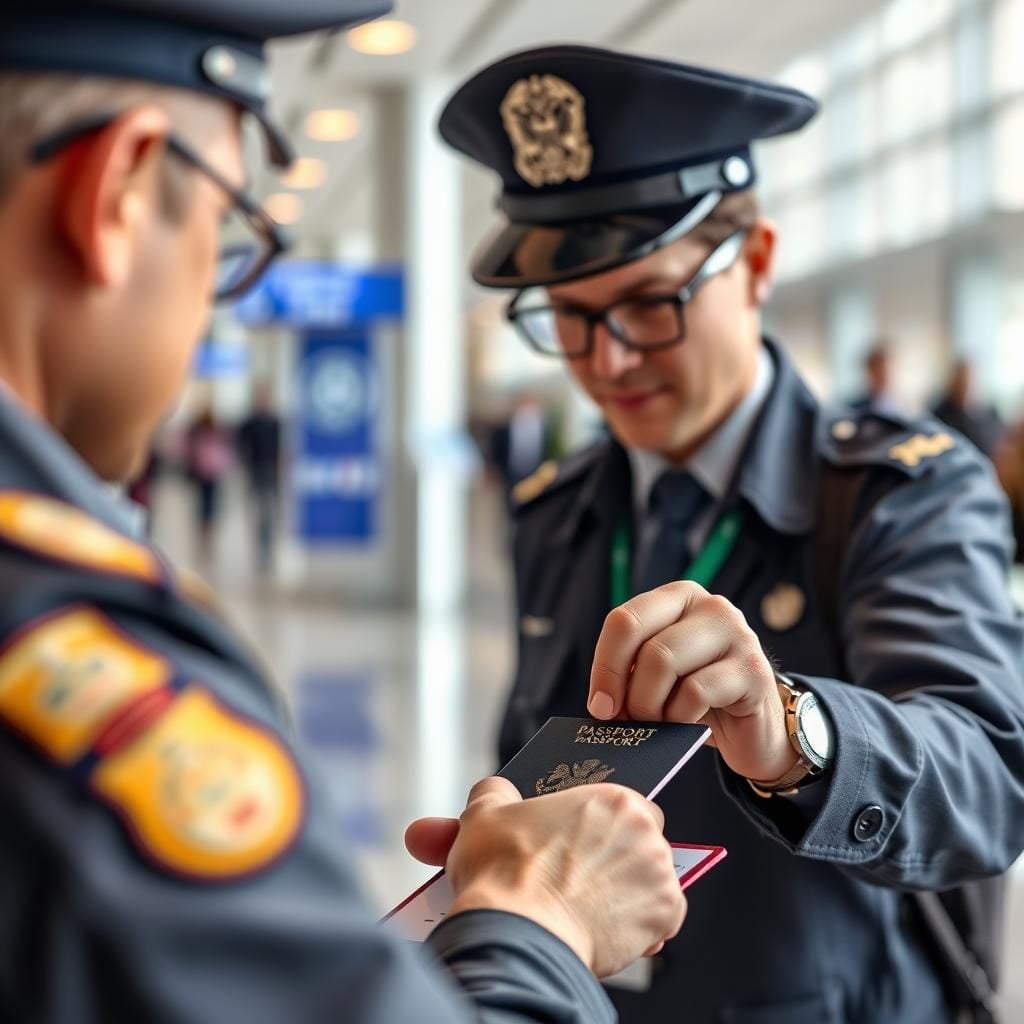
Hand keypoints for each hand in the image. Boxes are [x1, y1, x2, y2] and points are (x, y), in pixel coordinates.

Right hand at [405, 777, 685, 977]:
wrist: (516, 936)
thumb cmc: (506, 877)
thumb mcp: (485, 814)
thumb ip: (497, 792)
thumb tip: (497, 792)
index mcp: (613, 800)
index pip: (625, 805)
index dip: (602, 825)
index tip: (584, 842)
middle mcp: (644, 833)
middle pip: (642, 841)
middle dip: (619, 856)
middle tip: (584, 875)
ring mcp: (659, 877)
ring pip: (652, 880)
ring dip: (629, 891)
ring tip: (590, 905)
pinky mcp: (664, 919)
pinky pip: (660, 921)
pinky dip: (639, 927)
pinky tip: (606, 928)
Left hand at [586, 582, 796, 783]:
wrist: (751, 730)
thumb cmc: (696, 699)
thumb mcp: (656, 676)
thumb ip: (628, 673)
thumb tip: (601, 703)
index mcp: (678, 597)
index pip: (625, 620)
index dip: (605, 666)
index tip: (600, 705)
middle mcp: (710, 606)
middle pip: (646, 645)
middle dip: (628, 692)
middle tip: (629, 720)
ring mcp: (737, 634)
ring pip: (666, 663)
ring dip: (652, 707)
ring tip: (659, 724)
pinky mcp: (754, 670)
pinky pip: (697, 692)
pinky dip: (681, 717)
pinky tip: (688, 724)